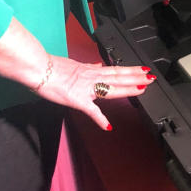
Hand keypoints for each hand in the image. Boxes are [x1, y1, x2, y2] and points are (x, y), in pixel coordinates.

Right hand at [38, 56, 154, 130]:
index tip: (142, 70)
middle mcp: (92, 77)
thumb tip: (97, 64)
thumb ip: (88, 66)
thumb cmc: (52, 68)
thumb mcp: (74, 64)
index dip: (130, 70)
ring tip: (142, 88)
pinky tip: (108, 126)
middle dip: (136, 77)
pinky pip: (90, 110)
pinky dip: (100, 118)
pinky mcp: (77, 99)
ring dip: (127, 88)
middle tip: (151, 77)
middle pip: (118, 77)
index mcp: (91, 71)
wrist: (40, 69)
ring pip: (111, 88)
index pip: (115, 70)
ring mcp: (86, 88)